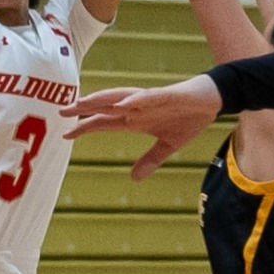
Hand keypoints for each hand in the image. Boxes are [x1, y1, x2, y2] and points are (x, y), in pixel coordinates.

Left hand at [62, 75, 224, 177]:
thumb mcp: (168, 146)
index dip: (85, 128)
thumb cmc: (188, 118)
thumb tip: (134, 179)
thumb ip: (150, 160)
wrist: (211, 100)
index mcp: (135, 120)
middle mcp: (137, 108)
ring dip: (100, 100)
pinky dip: (133, 100)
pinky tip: (121, 104)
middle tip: (61, 112)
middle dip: (83, 109)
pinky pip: (146, 97)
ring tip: (82, 103)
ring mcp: (149, 100)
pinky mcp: (165, 95)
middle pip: (104, 107)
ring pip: (119, 97)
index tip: (66, 135)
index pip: (104, 123)